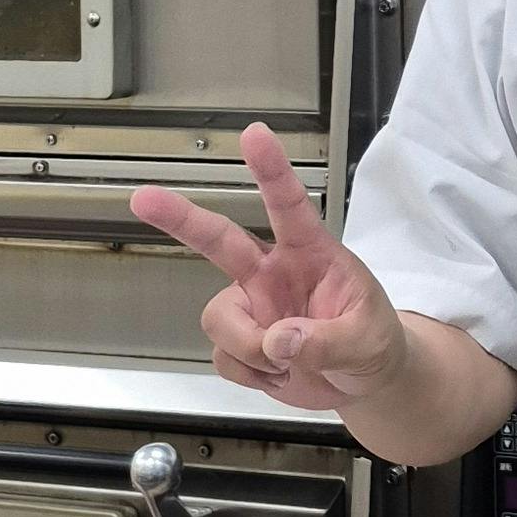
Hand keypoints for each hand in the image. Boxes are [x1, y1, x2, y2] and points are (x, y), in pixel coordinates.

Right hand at [129, 124, 408, 413]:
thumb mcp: (368, 340)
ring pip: (219, 318)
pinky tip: (280, 374)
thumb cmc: (374, 342)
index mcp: (310, 254)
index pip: (288, 205)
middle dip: (180, 219)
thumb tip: (280, 341)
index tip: (253, 134)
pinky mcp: (241, 344)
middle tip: (142, 198)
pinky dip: (252, 375)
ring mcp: (253, 307)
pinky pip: (224, 358)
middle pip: (218, 239)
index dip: (271, 170)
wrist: (366, 382)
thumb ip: (329, 340)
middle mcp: (272, 273)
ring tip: (287, 362)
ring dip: (249, 348)